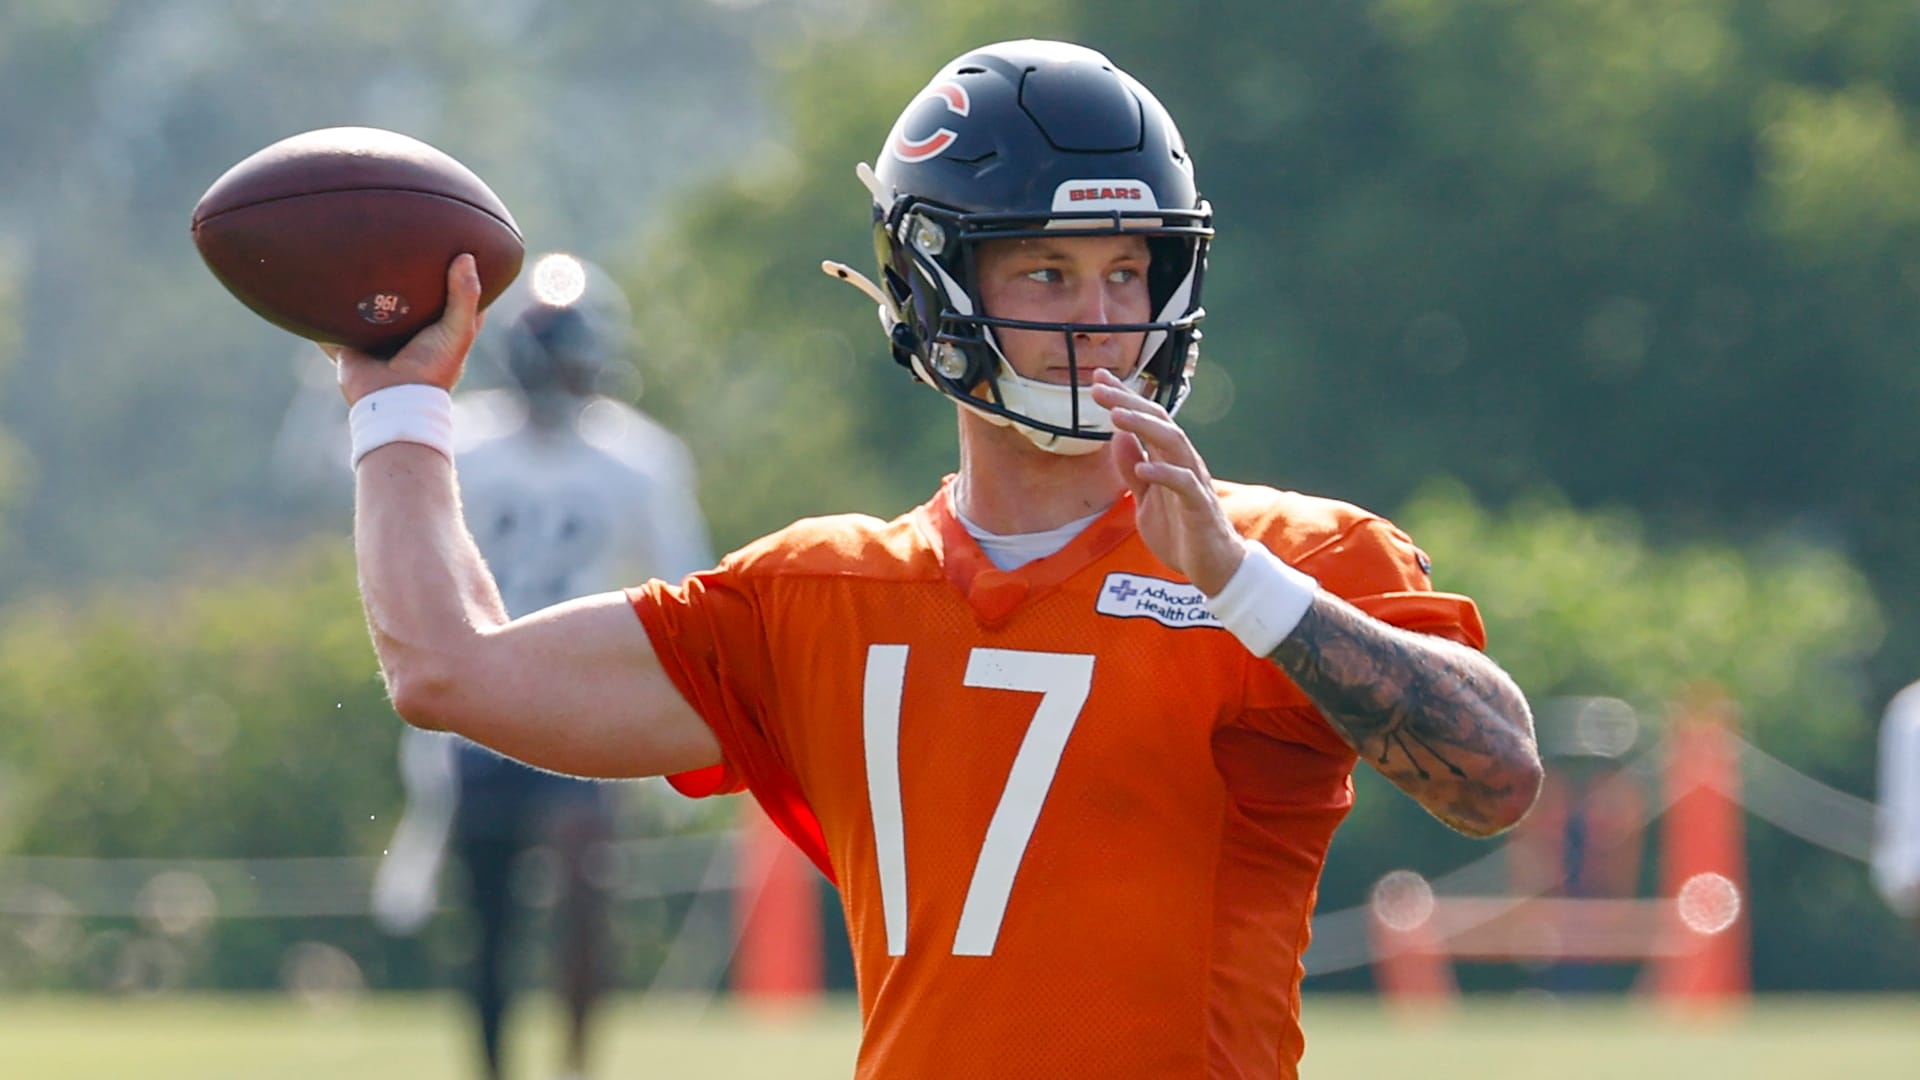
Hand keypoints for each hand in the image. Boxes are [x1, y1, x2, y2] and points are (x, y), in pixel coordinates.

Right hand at [325, 254, 484, 405]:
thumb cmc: (431, 367)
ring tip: (355, 257)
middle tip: (393, 242)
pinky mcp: (351, 345)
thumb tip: (467, 256)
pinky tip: (319, 287)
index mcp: (436, 330)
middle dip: (399, 277)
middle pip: (404, 299)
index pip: (447, 298)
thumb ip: (465, 296)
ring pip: (368, 309)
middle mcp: (407, 333)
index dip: (449, 275)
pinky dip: (327, 315)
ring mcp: (377, 340)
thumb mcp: (458, 330)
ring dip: (362, 292)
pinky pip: (334, 328)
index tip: (449, 246)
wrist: (392, 397)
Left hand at [1091, 368, 1246, 594]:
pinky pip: (1184, 484)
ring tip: (1116, 416)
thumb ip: (1133, 469)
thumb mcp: (1145, 499)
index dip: (1124, 398)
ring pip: (1173, 443)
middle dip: (1129, 403)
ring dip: (1145, 427)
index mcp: (1168, 459)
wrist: (1211, 566)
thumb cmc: (1180, 531)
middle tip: (1099, 389)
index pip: (1147, 419)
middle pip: (1158, 422)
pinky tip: (1144, 467)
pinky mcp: (1199, 507)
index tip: (1098, 379)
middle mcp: (1183, 463)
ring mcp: (1193, 482)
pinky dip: (1165, 473)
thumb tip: (1118, 437)